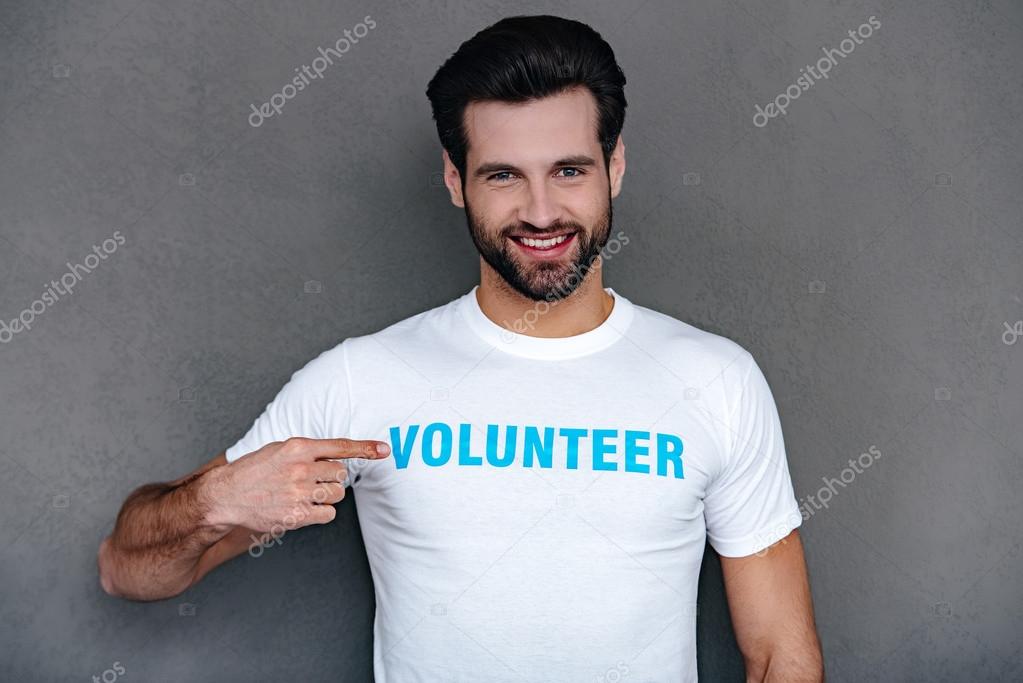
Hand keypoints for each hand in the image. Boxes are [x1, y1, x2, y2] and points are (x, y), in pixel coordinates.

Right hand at [201, 437, 389, 531]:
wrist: (227, 495)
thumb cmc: (254, 471)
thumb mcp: (279, 449)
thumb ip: (307, 451)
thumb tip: (336, 457)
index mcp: (298, 447)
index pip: (340, 446)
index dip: (365, 448)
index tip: (385, 450)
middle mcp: (301, 468)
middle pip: (340, 474)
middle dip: (331, 478)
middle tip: (311, 481)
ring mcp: (299, 493)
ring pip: (337, 494)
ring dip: (327, 495)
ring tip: (304, 494)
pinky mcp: (297, 515)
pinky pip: (329, 514)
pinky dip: (322, 513)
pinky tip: (305, 508)